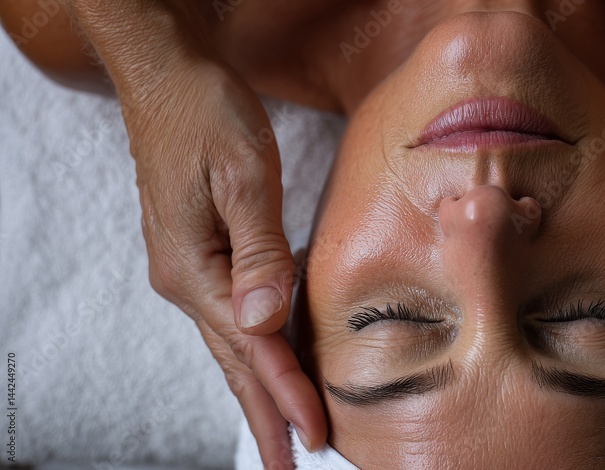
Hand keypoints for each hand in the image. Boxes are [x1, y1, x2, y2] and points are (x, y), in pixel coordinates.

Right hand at [124, 58, 326, 467]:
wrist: (168, 74)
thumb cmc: (205, 111)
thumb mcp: (241, 172)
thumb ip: (257, 248)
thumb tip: (264, 319)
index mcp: (194, 268)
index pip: (251, 347)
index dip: (286, 393)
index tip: (316, 435)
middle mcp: (187, 278)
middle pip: (235, 362)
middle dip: (266, 415)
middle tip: (293, 463)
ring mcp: (191, 268)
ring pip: (233, 344)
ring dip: (261, 389)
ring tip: (286, 431)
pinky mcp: (203, 253)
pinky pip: (234, 315)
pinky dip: (256, 349)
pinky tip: (274, 363)